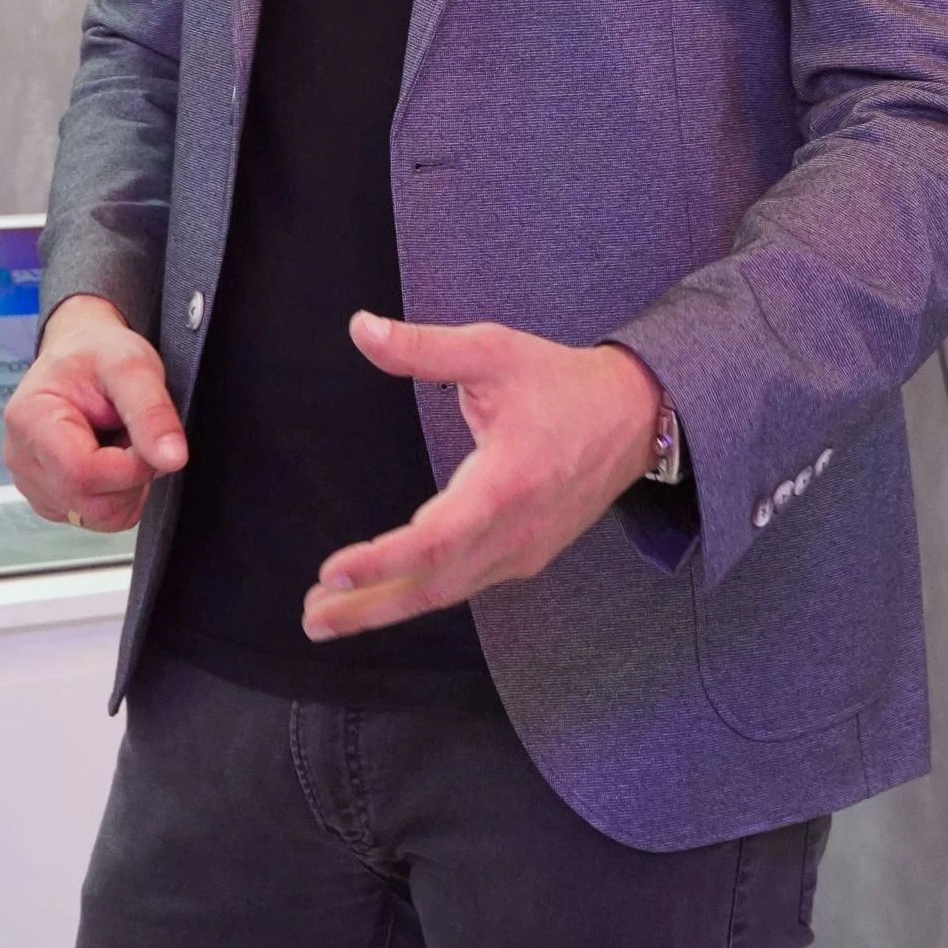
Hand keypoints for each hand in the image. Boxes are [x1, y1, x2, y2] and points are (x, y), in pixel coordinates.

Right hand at [2, 293, 187, 534]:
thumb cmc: (97, 353)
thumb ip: (151, 410)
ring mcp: (32, 483)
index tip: (148, 439)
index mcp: (30, 419)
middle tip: (134, 434)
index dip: (131, 467)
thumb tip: (172, 458)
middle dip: (131, 477)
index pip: (82, 474)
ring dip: (125, 487)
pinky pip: (95, 517)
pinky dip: (114, 494)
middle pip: (90, 503)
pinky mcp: (49, 499)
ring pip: (96, 517)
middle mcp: (22, 458)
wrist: (80, 353)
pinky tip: (108, 458)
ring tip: (119, 442)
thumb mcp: (132, 365)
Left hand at [302, 316, 660, 641]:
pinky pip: (466, 585)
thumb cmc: (560, 382)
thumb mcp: (492, 351)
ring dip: (388, 608)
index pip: (433, 540)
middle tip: (313, 618)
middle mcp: (515, 532)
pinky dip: (423, 594)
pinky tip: (388, 593)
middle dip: (369, 608)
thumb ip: (423, 349)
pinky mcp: (527, 555)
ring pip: (448, 593)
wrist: (634, 416)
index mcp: (505, 484)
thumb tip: (360, 328)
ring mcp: (523, 552)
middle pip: (433, 585)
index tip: (332, 574)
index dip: (381, 562)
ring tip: (330, 615)